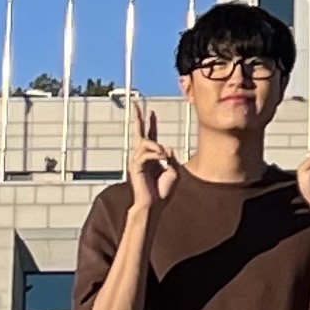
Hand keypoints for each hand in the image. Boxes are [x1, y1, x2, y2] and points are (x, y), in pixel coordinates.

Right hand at [128, 98, 180, 215]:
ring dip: (157, 147)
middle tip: (135, 103)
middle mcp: (142, 156)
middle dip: (137, 117)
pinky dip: (156, 154)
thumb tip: (166, 147)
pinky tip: (162, 158)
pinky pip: (146, 153)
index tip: (152, 111)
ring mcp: (137, 160)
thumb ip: (171, 158)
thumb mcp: (174, 172)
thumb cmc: (163, 191)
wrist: (154, 206)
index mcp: (152, 157)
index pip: (151, 136)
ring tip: (164, 157)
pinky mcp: (135, 166)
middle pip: (138, 132)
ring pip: (146, 143)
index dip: (151, 123)